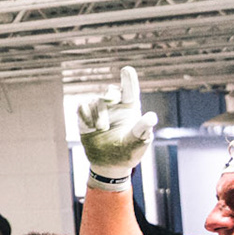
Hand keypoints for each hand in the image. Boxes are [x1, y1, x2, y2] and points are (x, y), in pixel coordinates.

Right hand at [75, 65, 155, 180]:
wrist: (108, 165)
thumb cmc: (128, 153)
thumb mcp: (138, 143)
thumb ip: (143, 129)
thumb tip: (151, 116)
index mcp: (131, 109)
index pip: (130, 90)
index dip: (128, 79)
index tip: (127, 70)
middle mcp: (116, 107)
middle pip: (111, 91)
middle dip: (110, 94)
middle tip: (112, 100)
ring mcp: (99, 111)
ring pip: (96, 101)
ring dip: (98, 114)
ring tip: (101, 129)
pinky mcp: (85, 116)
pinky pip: (82, 106)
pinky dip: (85, 116)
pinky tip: (90, 127)